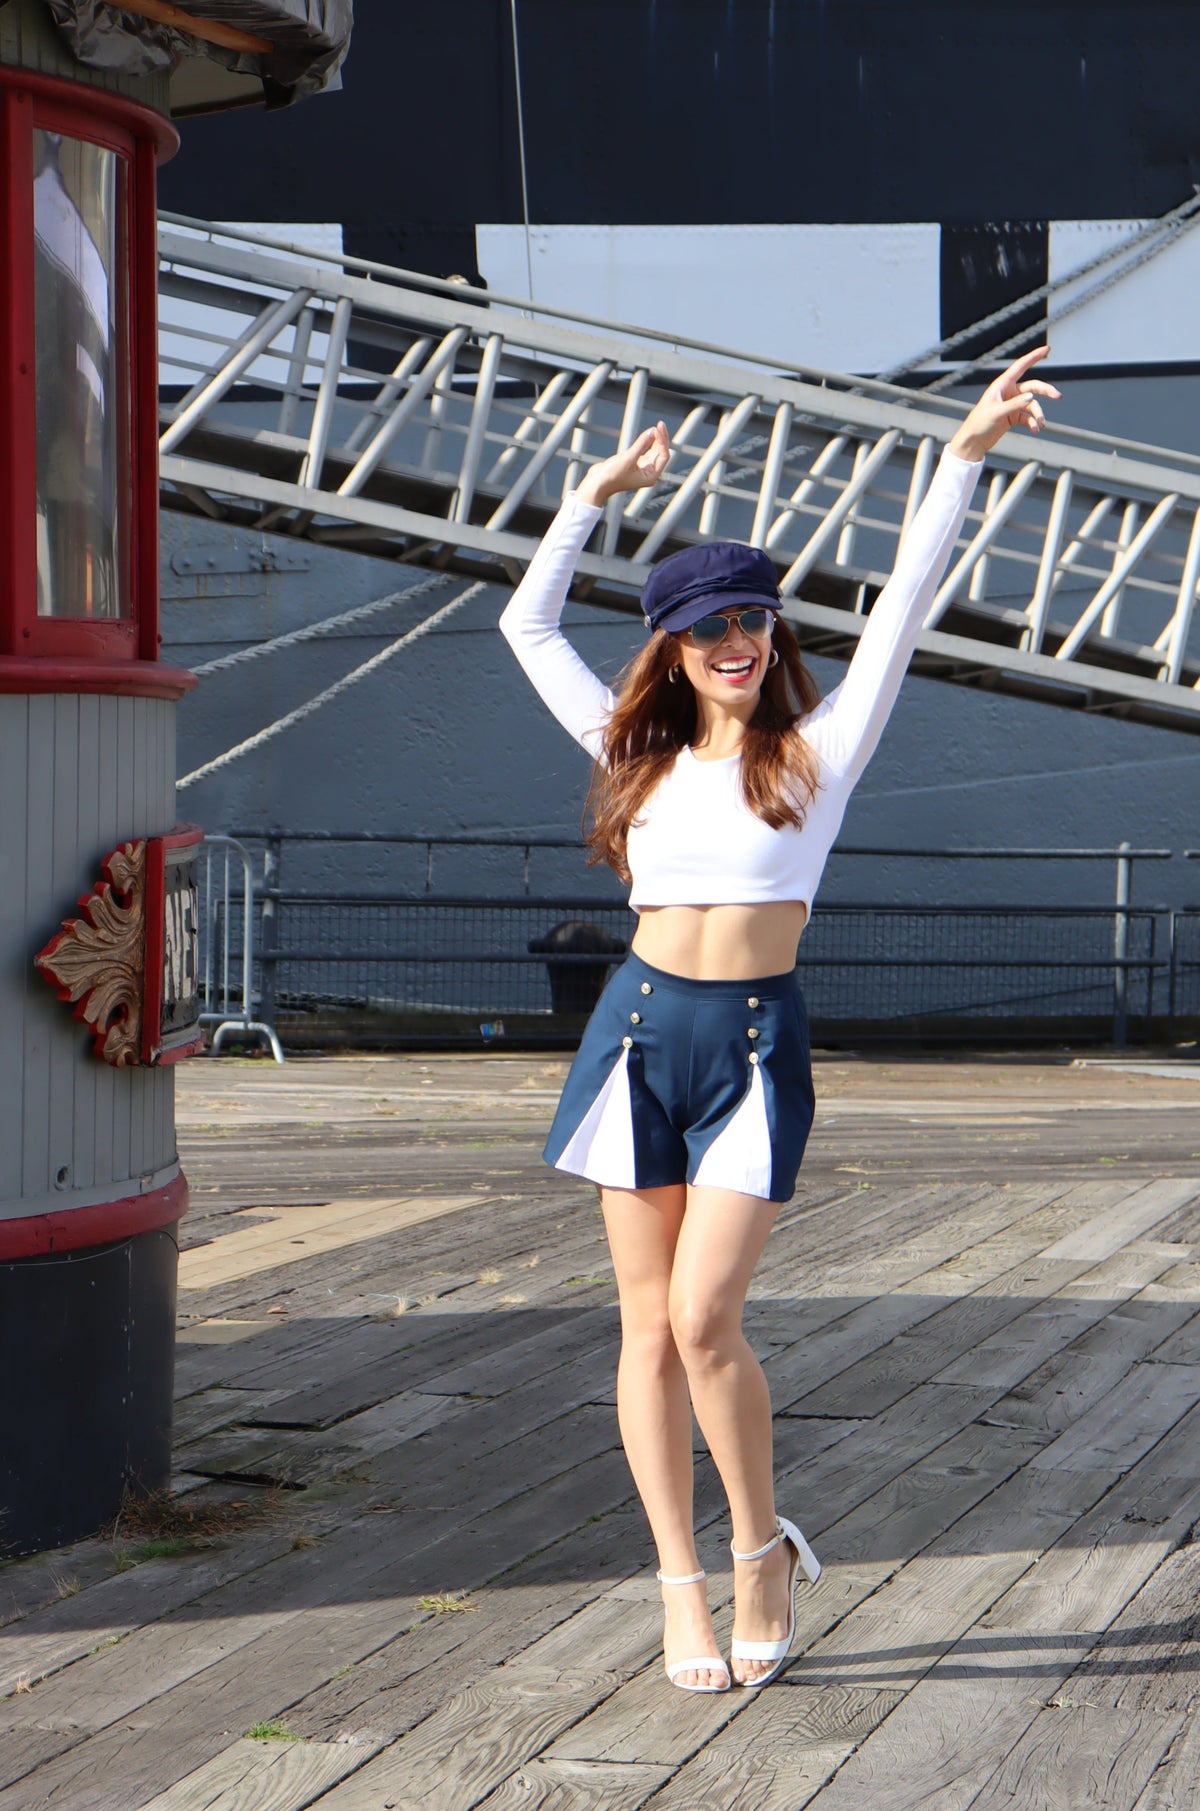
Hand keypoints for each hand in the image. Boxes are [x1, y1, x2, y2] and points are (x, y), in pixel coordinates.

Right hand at [575, 420, 670, 505]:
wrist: (597, 483)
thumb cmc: (611, 476)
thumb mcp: (628, 458)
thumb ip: (641, 444)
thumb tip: (652, 431)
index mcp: (651, 476)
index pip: (663, 456)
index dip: (663, 441)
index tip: (657, 429)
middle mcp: (648, 473)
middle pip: (660, 452)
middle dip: (660, 438)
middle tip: (659, 424)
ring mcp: (641, 468)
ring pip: (653, 450)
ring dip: (654, 439)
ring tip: (655, 427)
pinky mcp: (633, 463)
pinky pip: (643, 450)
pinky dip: (645, 442)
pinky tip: (647, 433)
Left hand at [948, 346, 1060, 462]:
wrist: (973, 441)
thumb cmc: (979, 423)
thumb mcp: (997, 412)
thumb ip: (1015, 404)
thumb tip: (1032, 397)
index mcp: (1002, 384)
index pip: (1021, 366)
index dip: (1034, 356)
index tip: (1047, 349)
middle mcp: (1009, 392)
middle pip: (1033, 386)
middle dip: (1046, 391)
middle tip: (1058, 396)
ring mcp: (1012, 404)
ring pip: (1032, 404)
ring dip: (1038, 414)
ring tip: (1041, 424)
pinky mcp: (1013, 416)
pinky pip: (1028, 417)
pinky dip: (1033, 423)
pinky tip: (1035, 430)